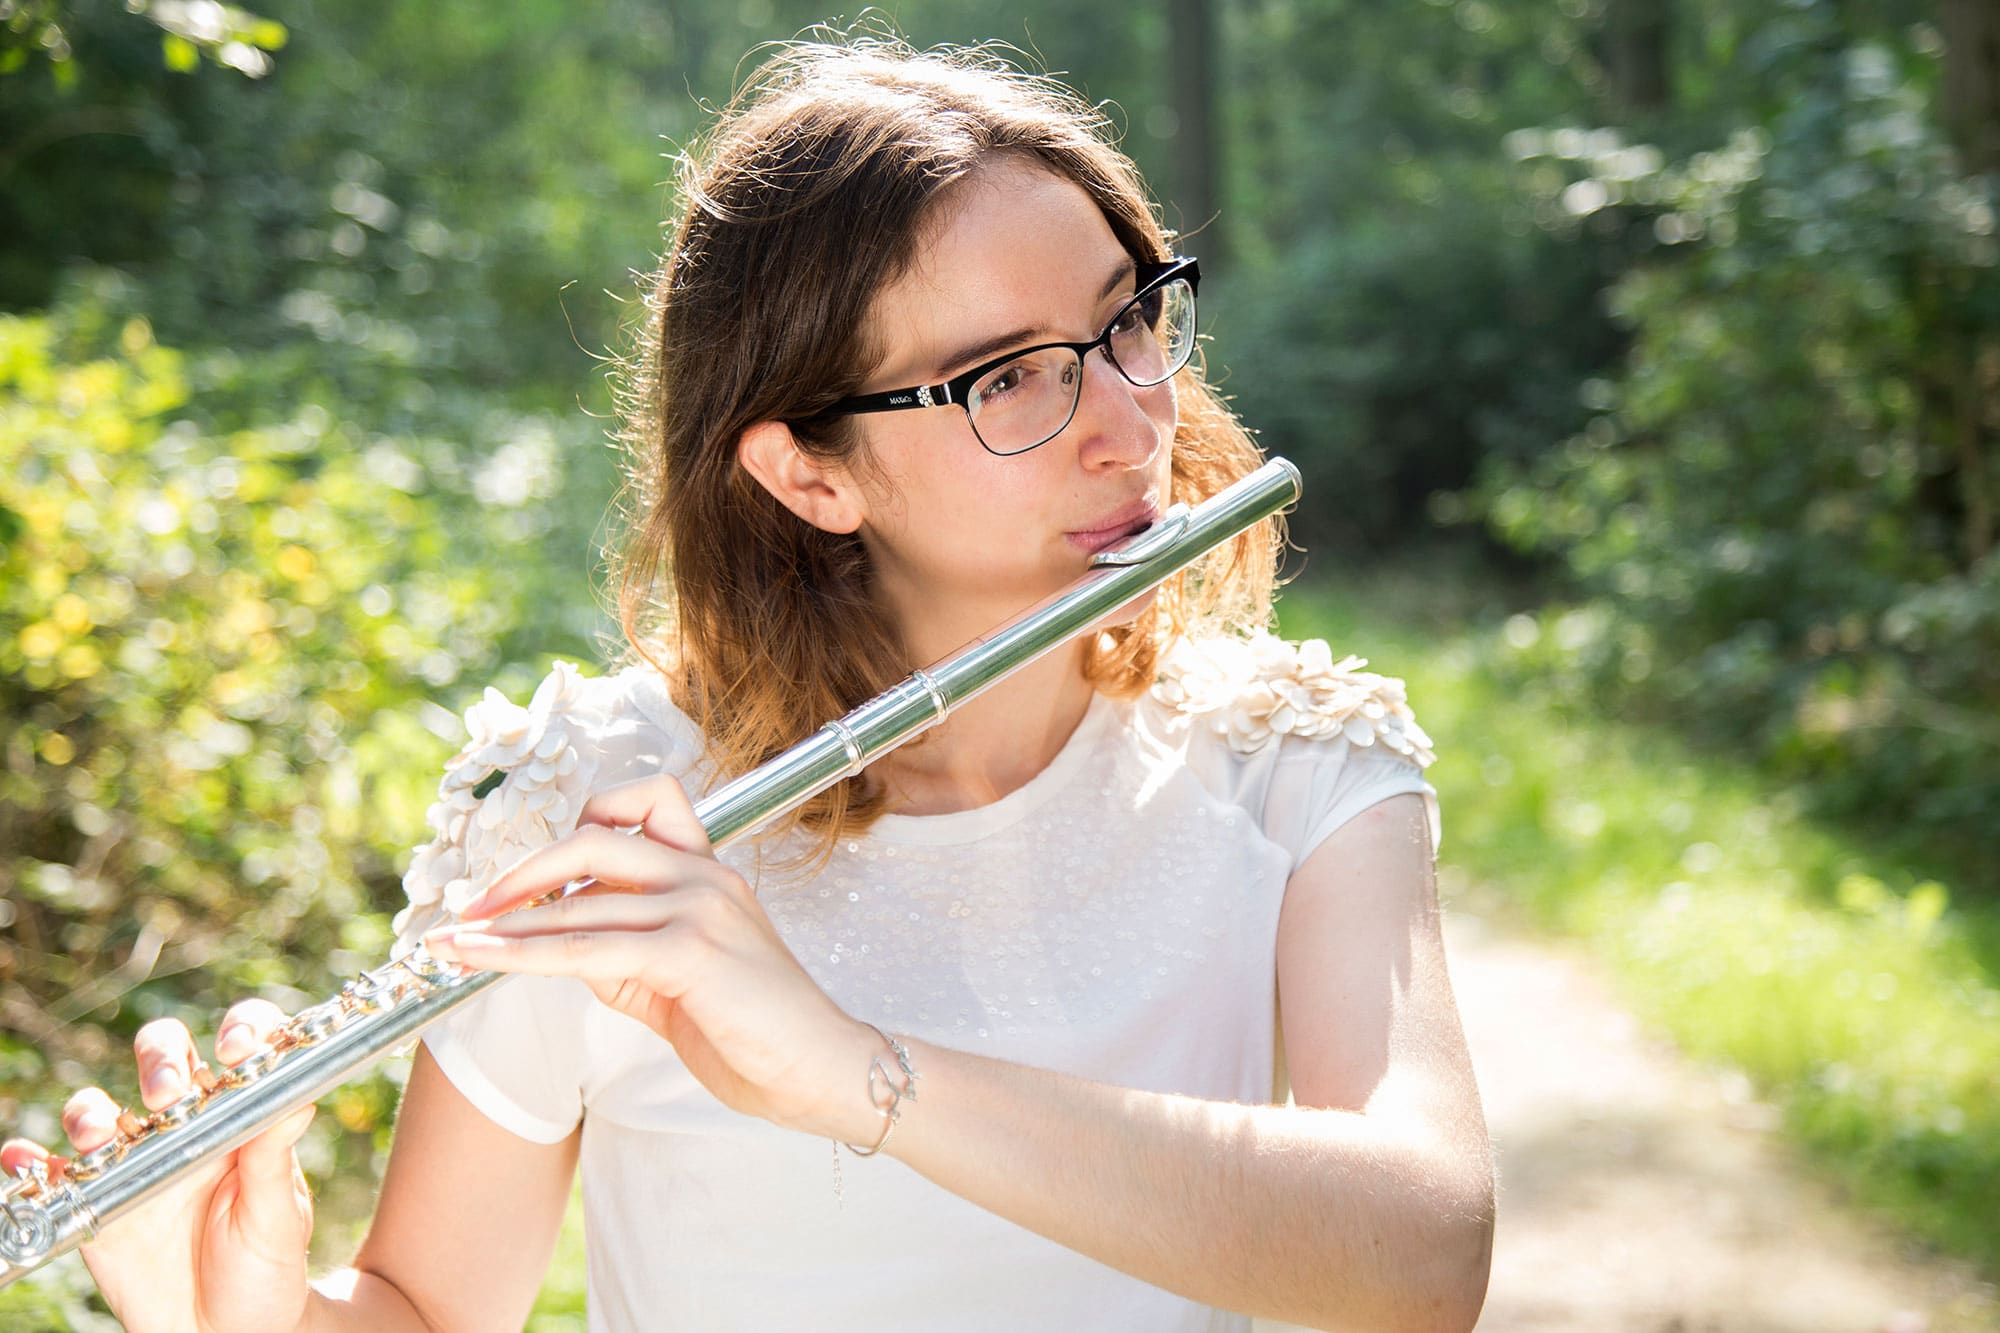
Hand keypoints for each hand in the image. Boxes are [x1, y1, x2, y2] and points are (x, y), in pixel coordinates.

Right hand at [0, 1002, 315, 1332]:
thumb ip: (275, 1163)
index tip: (237, 1050)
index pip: (244, 1047)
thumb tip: (297, 1101)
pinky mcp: (95, 1202)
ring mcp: (136, 1160)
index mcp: (244, 1117)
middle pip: (165, 1060)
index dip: (241, 1031)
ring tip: (98, 1134)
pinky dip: (30, 1161)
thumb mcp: (278, 1220)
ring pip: (102, 1110)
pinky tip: (24, 1160)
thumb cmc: (265, 1269)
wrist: (225, 1332)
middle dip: (162, 1061)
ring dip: (91, 1111)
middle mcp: (186, 1125)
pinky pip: (54, 1174)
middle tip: (168, 1093)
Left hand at [423, 774, 882, 1141]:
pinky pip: (587, 949)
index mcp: (709, 872)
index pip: (646, 801)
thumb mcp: (676, 983)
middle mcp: (705, 876)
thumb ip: (625, 956)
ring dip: (505, 925)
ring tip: (453, 943)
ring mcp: (700, 907)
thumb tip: (561, 947)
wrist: (819, 1071)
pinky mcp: (690, 952)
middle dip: (524, 872)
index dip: (582, 825)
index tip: (536, 873)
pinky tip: (486, 962)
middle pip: (595, 839)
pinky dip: (526, 956)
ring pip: (579, 902)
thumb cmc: (755, 1033)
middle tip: (475, 908)